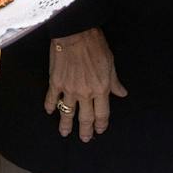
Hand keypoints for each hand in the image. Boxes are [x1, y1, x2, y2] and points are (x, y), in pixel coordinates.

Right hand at [45, 28, 126, 142]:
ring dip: (66, 125)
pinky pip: (52, 98)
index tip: (100, 130)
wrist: (76, 32)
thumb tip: (122, 93)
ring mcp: (69, 89)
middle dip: (85, 131)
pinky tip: (50, 111)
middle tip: (85, 139)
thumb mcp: (111, 63)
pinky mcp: (56, 82)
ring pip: (67, 113)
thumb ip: (114, 82)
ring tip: (65, 133)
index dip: (101, 125)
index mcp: (101, 89)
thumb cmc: (96, 45)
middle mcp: (85, 93)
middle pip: (85, 118)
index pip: (102, 114)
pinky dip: (50, 106)